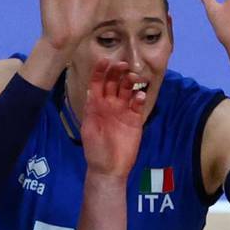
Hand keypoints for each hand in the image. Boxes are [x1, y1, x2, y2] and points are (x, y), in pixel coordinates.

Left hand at [80, 60, 146, 178]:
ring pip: (127, 90)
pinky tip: (140, 96)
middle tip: (123, 65)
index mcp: (96, 105)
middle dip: (117, 71)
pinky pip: (138, 104)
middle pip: (114, 82)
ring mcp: (123, 111)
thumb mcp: (89, 128)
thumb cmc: (95, 150)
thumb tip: (92, 92)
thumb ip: (91, 110)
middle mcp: (110, 104)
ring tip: (134, 78)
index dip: (101, 70)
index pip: (98, 82)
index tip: (106, 61)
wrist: (109, 168)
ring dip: (130, 81)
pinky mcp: (135, 120)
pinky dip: (139, 98)